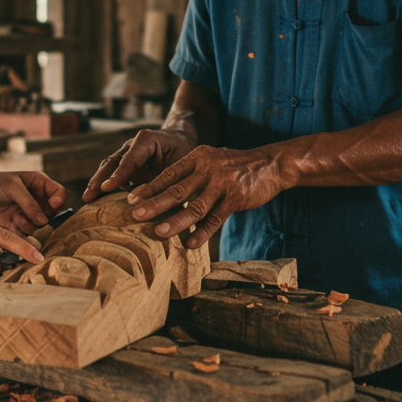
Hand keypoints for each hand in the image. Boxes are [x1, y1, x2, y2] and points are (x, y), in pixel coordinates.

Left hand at [0, 168, 65, 235]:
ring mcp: (28, 215)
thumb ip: (29, 202)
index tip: (53, 204)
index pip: (60, 193)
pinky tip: (11, 227)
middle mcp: (37, 201)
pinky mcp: (18, 228)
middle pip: (53, 213)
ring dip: (29, 225)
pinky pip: (27, 236)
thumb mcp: (12, 186)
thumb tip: (44, 221)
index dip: (60, 200)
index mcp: (39, 184)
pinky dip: (21, 235)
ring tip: (14, 218)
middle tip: (29, 214)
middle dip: (42, 216)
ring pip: (40, 227)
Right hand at [82, 128, 196, 202]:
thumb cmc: (185, 152)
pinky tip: (95, 201)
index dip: (118, 174)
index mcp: (146, 140)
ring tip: (87, 199)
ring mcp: (126, 153)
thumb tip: (168, 201)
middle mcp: (132, 144)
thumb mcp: (185, 162)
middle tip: (89, 195)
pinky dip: (103, 186)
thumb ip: (175, 177)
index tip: (106, 188)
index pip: (130, 158)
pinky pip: (111, 174)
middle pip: (112, 161)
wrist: (181, 140)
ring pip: (108, 167)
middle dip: (100, 178)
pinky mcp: (124, 164)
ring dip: (97, 182)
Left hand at [127, 144, 287, 248]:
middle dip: (154, 204)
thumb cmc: (235, 166)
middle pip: (177, 190)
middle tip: (135, 215)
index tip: (130, 199)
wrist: (270, 164)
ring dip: (176, 221)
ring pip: (195, 206)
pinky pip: (216, 218)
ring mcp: (222, 184)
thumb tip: (165, 194)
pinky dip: (203, 232)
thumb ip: (191, 174)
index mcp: (197, 158)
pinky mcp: (236, 199)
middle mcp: (207, 169)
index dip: (149, 188)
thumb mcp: (211, 160)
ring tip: (159, 233)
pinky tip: (190, 244)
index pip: (168, 174)